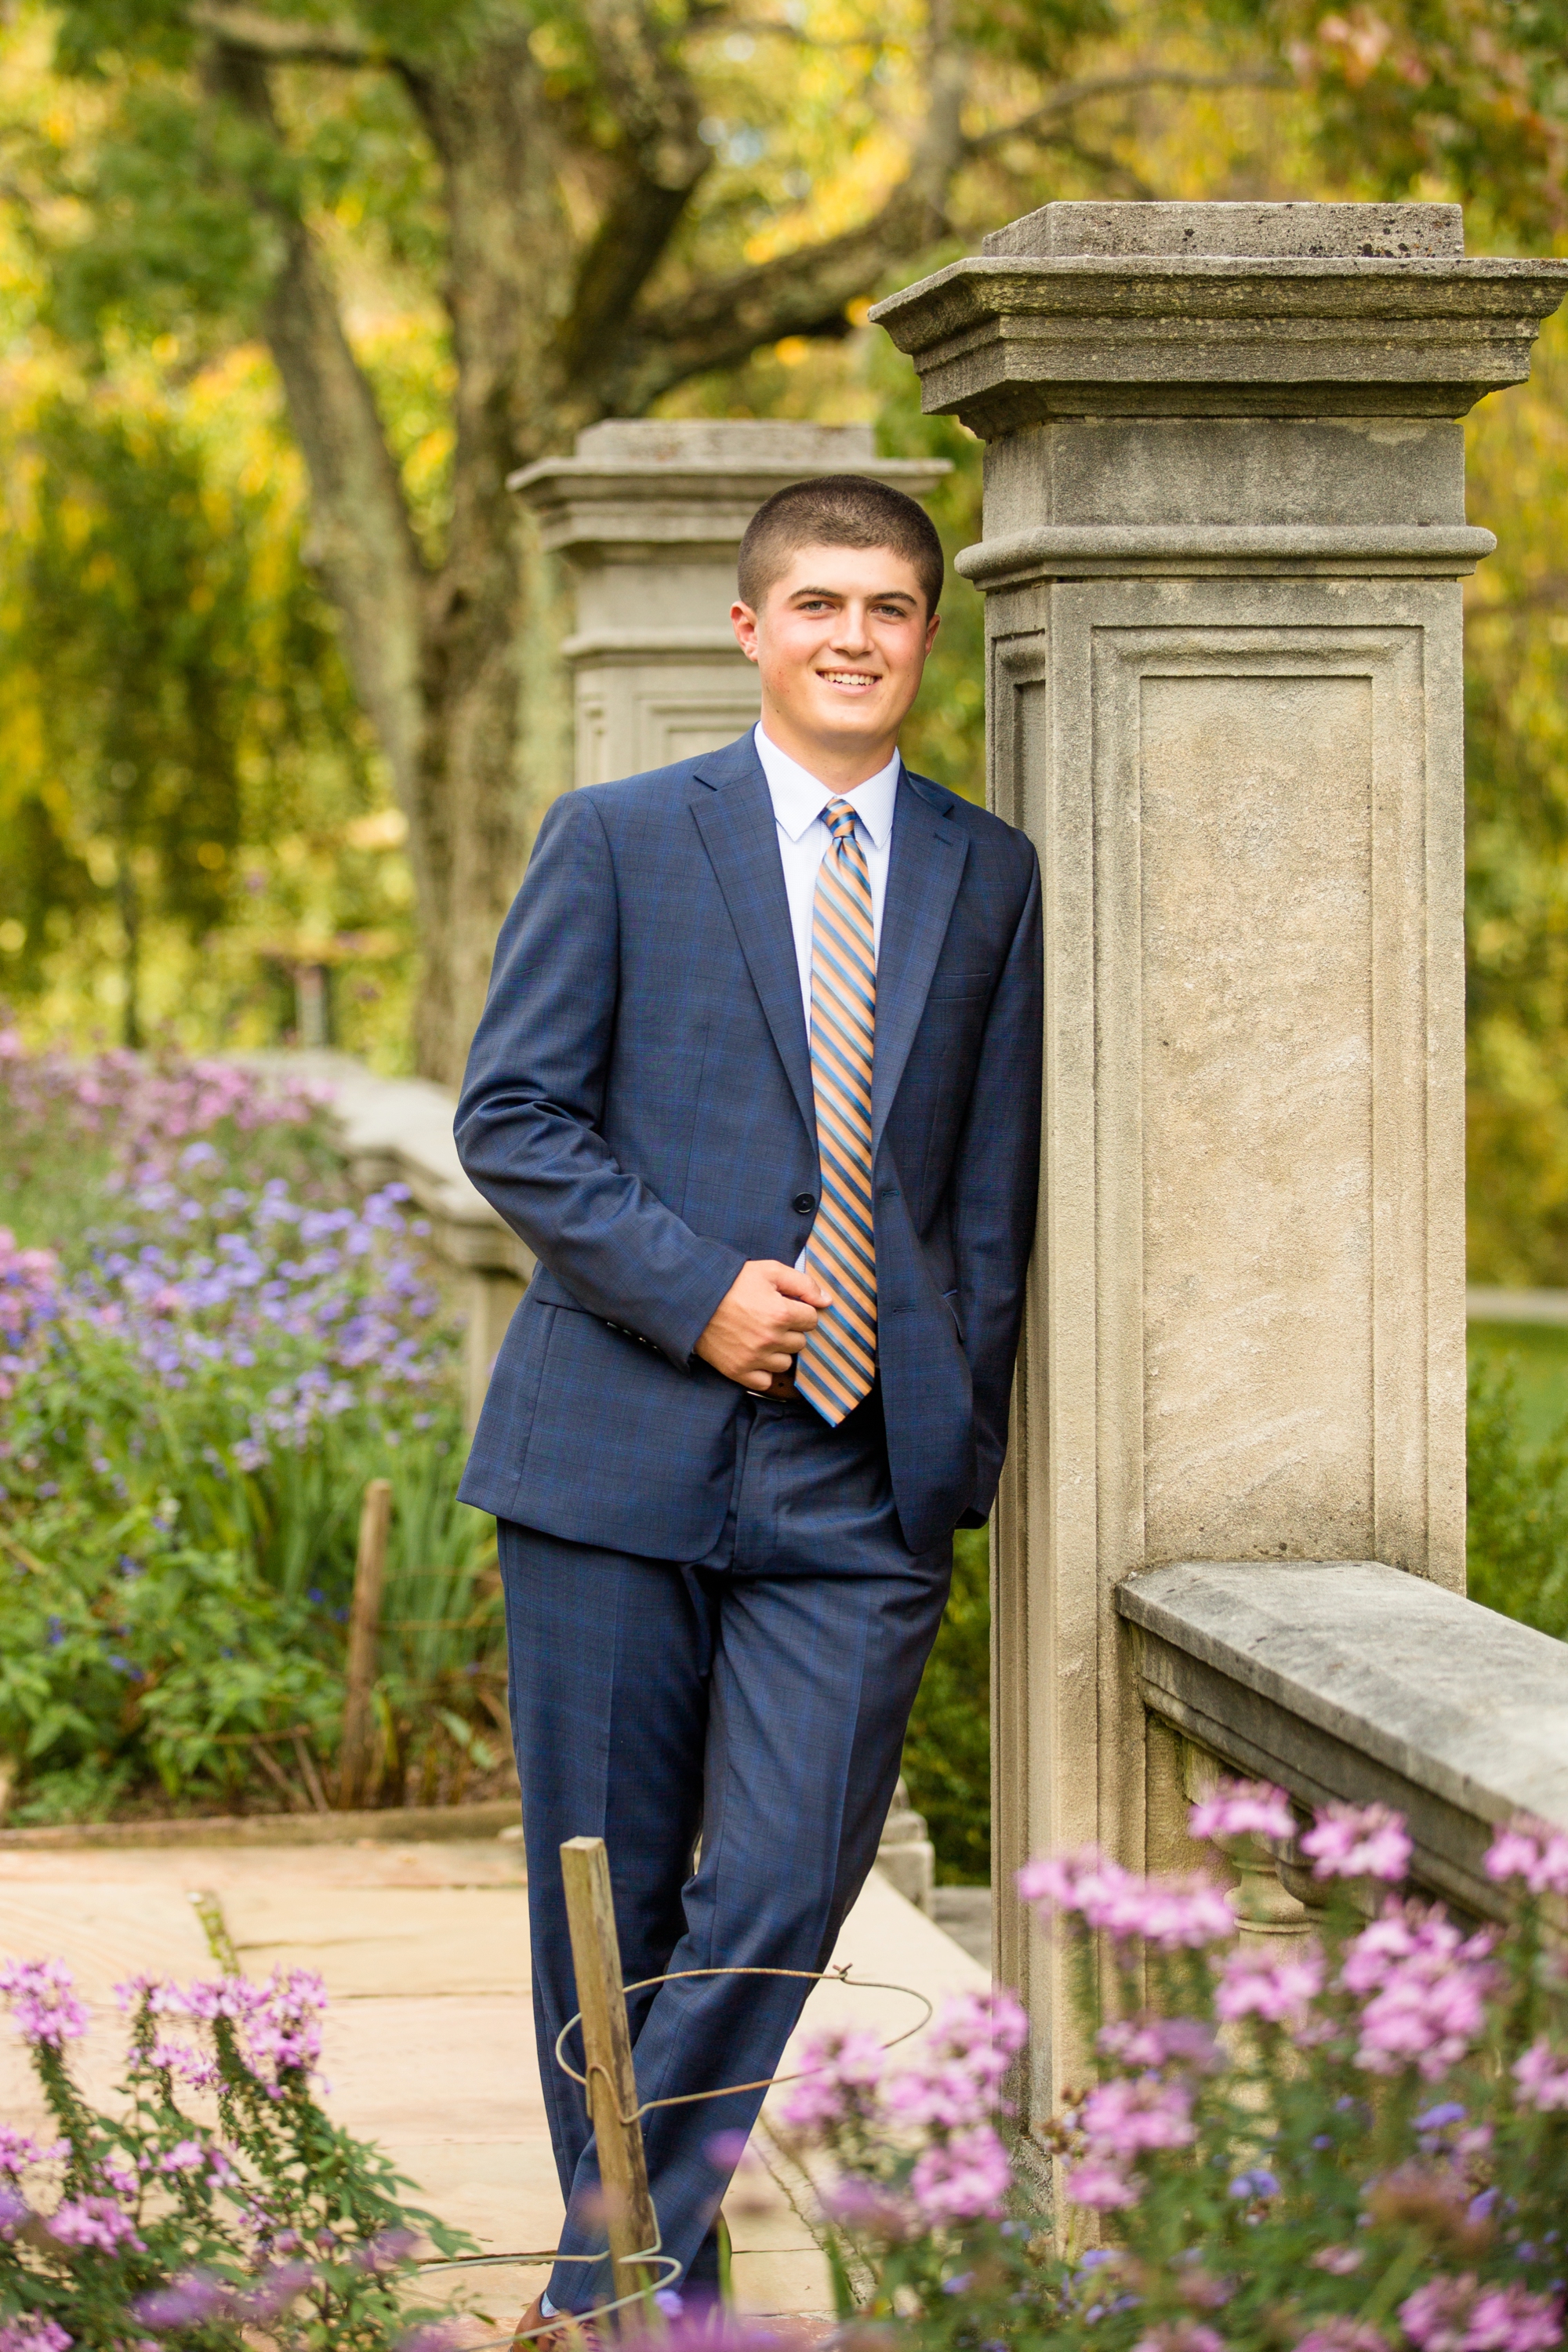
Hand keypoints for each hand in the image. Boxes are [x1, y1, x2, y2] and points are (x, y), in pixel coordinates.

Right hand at [696, 1260, 833, 1393]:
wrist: (692, 1299)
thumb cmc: (731, 1282)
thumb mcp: (769, 1271)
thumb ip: (803, 1283)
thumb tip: (827, 1301)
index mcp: (780, 1313)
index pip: (812, 1319)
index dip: (800, 1310)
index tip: (786, 1306)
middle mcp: (770, 1339)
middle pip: (800, 1342)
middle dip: (789, 1330)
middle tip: (769, 1318)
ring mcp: (754, 1358)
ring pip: (786, 1362)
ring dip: (778, 1351)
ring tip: (759, 1335)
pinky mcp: (738, 1372)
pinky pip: (765, 1380)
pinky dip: (762, 1370)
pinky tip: (753, 1353)